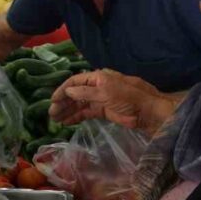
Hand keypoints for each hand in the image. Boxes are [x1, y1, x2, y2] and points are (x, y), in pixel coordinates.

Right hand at [50, 69, 170, 133]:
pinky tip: (67, 122)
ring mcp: (100, 99)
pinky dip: (76, 117)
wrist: (149, 112)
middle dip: (63, 103)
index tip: (52, 101)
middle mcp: (97, 87)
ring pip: (79, 104)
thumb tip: (68, 91)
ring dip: (68, 111)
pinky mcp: (104, 111)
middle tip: (51, 114)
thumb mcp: (106, 92)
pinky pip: (86, 112)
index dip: (62, 91)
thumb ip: (86, 93)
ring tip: (56, 120)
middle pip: (75, 94)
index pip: (75, 82)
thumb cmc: (129, 97)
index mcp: (98, 77)